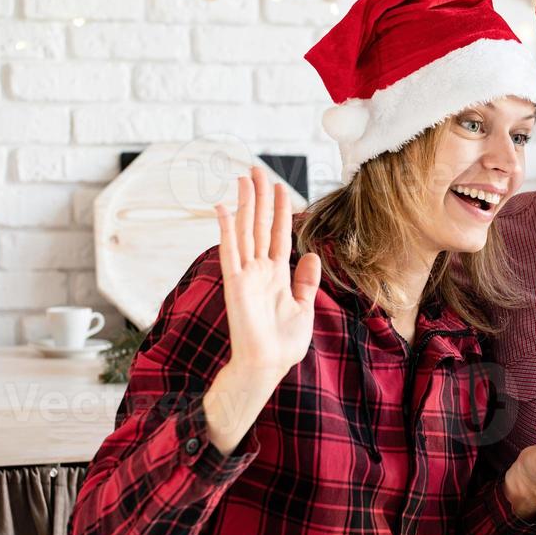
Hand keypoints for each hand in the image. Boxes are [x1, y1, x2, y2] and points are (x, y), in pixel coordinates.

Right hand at [214, 165, 321, 386]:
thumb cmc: (283, 343)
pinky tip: (223, 207)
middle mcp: (260, 269)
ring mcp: (246, 274)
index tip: (280, 187)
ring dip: (245, 203)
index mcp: (277, 275)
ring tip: (245, 177)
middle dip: (261, 197)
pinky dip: (226, 228)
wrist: (268, 365)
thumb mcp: (304, 308)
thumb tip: (313, 255)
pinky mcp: (235, 282)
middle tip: (258, 169)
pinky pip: (230, 250)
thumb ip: (306, 281)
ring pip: (246, 230)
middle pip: (260, 224)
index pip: (279, 234)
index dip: (280, 210)